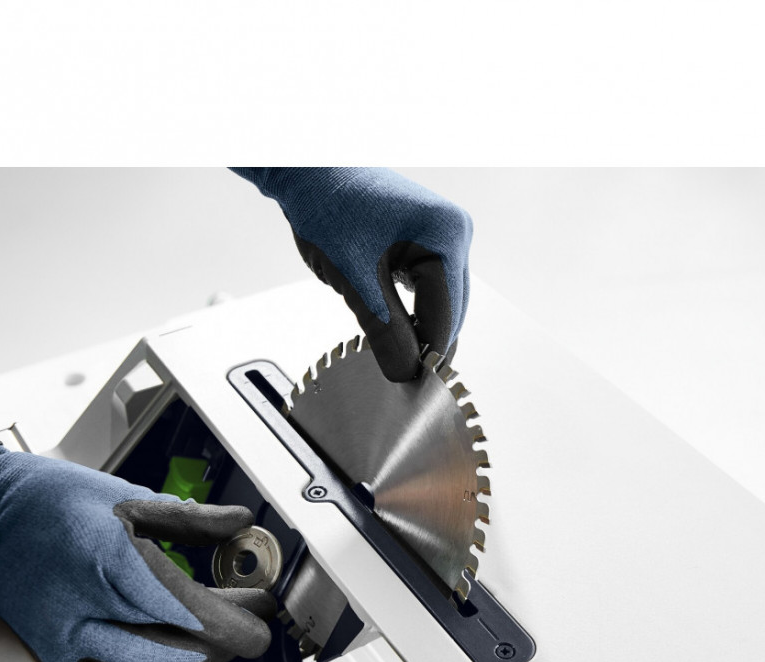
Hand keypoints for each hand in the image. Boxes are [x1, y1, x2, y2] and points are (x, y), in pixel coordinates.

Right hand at [0, 440, 276, 661]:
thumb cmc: (50, 501)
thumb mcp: (128, 498)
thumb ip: (191, 519)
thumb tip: (238, 521)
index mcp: (114, 562)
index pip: (192, 612)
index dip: (237, 623)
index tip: (262, 619)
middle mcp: (89, 606)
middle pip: (181, 645)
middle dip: (228, 639)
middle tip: (251, 622)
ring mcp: (68, 638)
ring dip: (199, 661)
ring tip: (220, 641)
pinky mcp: (53, 656)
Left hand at [232, 168, 472, 381]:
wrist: (308, 172)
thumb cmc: (329, 210)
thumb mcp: (356, 280)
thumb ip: (384, 331)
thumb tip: (406, 374)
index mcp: (446, 235)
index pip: (446, 314)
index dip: (429, 354)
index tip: (412, 387)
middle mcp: (455, 231)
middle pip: (451, 310)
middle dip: (428, 345)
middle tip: (404, 381)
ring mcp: (445, 234)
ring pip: (442, 302)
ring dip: (421, 330)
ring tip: (399, 359)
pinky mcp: (429, 239)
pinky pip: (430, 288)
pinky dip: (415, 312)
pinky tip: (398, 331)